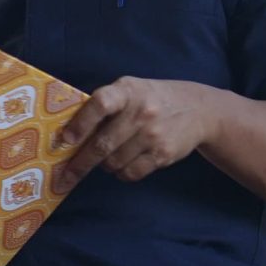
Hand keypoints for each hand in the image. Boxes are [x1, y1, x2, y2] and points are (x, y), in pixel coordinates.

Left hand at [55, 77, 220, 188]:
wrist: (199, 109)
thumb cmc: (153, 99)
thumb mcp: (132, 90)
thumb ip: (105, 105)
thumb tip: (69, 137)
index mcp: (128, 91)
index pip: (100, 103)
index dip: (81, 123)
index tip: (67, 140)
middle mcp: (142, 111)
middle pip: (102, 144)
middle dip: (80, 164)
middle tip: (65, 176)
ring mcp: (154, 134)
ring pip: (113, 163)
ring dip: (105, 166)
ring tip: (109, 158)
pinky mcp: (163, 154)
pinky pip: (130, 173)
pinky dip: (121, 173)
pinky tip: (125, 164)